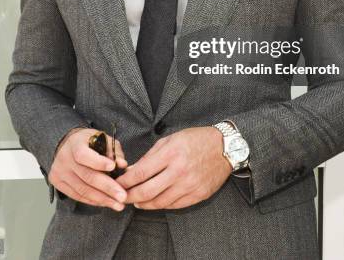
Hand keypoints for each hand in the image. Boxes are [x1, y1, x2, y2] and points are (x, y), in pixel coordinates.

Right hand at [49, 128, 128, 210]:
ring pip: (83, 190)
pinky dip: (93, 201)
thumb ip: (113, 151)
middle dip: (107, 188)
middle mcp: (65, 158)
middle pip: (87, 176)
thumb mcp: (102, 139)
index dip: (98, 162)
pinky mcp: (58, 184)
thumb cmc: (89, 142)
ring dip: (103, 199)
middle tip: (122, 196)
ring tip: (118, 204)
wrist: (67, 145)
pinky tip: (105, 203)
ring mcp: (60, 172)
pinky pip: (78, 196)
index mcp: (75, 144)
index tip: (113, 167)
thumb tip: (123, 164)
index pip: (84, 155)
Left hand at [116, 126, 230, 209]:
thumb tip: (134, 169)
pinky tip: (154, 202)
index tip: (118, 183)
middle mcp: (179, 171)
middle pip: (147, 191)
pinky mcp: (198, 195)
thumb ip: (151, 155)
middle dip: (131, 196)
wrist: (225, 147)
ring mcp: (189, 185)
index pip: (141, 172)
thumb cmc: (196, 139)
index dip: (126, 181)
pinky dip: (161, 205)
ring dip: (144, 204)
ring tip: (137, 201)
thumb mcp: (171, 139)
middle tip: (122, 197)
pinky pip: (175, 205)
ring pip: (160, 202)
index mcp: (171, 153)